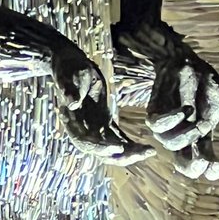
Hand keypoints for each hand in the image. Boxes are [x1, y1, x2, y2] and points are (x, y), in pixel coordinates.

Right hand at [51, 42, 153, 165]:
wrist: (70, 64)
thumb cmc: (69, 68)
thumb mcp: (69, 76)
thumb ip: (70, 90)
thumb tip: (72, 103)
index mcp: (73, 120)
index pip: (85, 141)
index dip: (100, 147)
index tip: (118, 148)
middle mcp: (83, 128)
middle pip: (100, 151)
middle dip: (120, 156)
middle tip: (142, 154)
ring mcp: (94, 127)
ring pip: (111, 148)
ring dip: (129, 153)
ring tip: (149, 151)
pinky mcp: (103, 122)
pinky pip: (117, 138)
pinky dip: (130, 145)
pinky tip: (145, 147)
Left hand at [146, 45, 218, 179]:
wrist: (186, 61)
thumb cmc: (206, 83)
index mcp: (201, 137)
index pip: (204, 164)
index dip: (211, 170)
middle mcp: (184, 135)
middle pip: (183, 163)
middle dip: (192, 166)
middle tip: (202, 160)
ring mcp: (169, 124)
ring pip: (169, 144)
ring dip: (187, 137)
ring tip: (202, 123)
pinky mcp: (156, 110)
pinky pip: (156, 124)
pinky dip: (171, 120)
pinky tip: (186, 110)